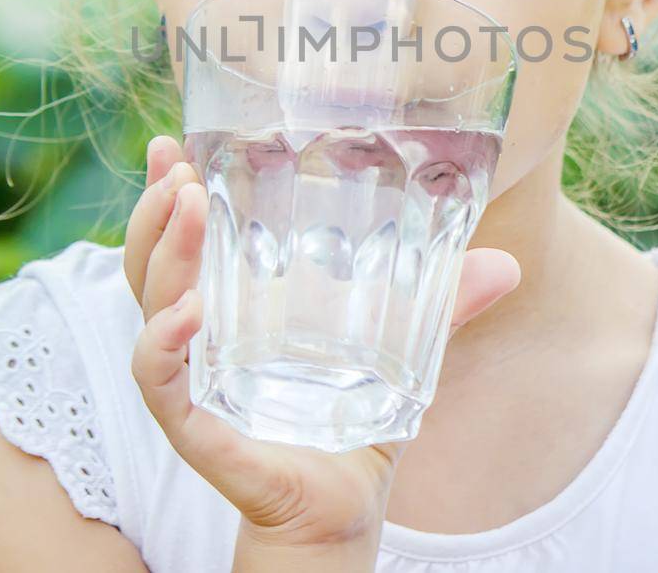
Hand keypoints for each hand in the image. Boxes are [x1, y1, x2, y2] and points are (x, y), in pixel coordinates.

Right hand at [124, 135, 520, 549]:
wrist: (345, 512)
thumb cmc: (352, 429)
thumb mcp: (399, 355)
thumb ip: (441, 309)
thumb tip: (507, 265)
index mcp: (229, 310)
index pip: (180, 241)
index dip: (165, 194)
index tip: (172, 144)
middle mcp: (198, 340)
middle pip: (151, 263)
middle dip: (155, 208)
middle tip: (176, 164)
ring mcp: (193, 381)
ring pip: (150, 307)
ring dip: (162, 253)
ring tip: (187, 206)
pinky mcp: (198, 427)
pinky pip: (161, 382)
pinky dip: (162, 345)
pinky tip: (185, 312)